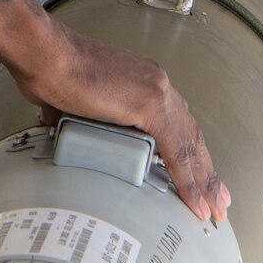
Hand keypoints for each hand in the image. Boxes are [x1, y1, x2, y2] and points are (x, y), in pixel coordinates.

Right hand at [8, 20, 230, 224]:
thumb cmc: (48, 68)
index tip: (200, 174)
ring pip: (190, 146)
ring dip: (204, 180)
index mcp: (143, 79)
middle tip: (219, 199)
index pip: (177, 121)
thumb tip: (62, 125)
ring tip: (213, 208)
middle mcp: (157, 82)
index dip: (190, 151)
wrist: (44, 54)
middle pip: (191, 134)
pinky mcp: (149, 104)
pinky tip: (195, 201)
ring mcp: (156, 91)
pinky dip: (187, 180)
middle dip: (206, 170)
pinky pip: (176, 151)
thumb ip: (77, 114)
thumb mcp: (72, 98)